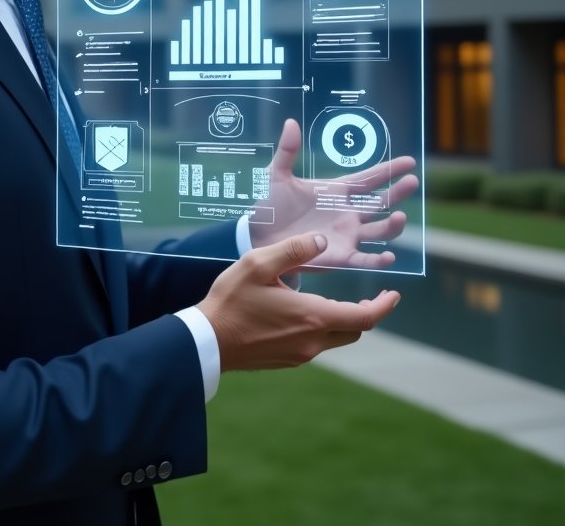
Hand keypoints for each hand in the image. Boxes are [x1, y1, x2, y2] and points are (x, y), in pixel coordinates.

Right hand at [197, 232, 400, 369]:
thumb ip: (293, 250)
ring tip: (333, 301)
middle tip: (369, 296)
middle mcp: (313, 340)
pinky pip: (316, 345)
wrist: (208, 341)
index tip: (393, 294)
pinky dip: (322, 329)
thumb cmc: (231, 300)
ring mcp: (301, 354)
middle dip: (366, 312)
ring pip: (337, 338)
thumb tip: (322, 240)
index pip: (365, 317)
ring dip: (342, 321)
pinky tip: (303, 314)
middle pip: (355, 330)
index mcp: (312, 316)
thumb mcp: (258, 264)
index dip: (384, 305)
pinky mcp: (289, 360)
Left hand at [248, 119, 418, 269]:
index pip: (368, 179)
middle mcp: (347, 213)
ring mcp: (346, 235)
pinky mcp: (339, 256)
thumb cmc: (268, 204)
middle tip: (412, 181)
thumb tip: (291, 122)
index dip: (388, 170)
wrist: (256, 234)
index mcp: (336, 191)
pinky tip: (389, 257)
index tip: (409, 162)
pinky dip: (377, 260)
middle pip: (380, 202)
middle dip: (397, 192)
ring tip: (400, 216)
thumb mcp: (277, 175)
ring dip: (392, 226)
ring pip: (379, 230)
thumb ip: (287, 150)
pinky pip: (364, 260)